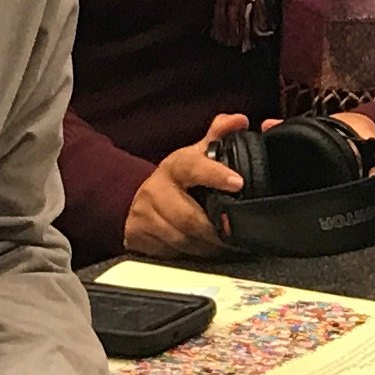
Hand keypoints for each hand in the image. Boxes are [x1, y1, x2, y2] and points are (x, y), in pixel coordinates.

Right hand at [122, 115, 253, 257]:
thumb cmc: (178, 178)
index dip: (215, 175)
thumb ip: (220, 135)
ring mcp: (145, 214)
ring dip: (206, 245)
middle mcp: (156, 189)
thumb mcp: (197, 154)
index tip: (237, 183)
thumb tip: (239, 120)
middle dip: (215, 228)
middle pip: (188, 216)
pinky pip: (170, 252)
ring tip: (223, 243)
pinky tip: (202, 249)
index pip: (193, 167)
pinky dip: (191, 254)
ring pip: (181, 239)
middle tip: (234, 232)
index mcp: (175, 166)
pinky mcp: (137, 236)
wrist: (136, 198)